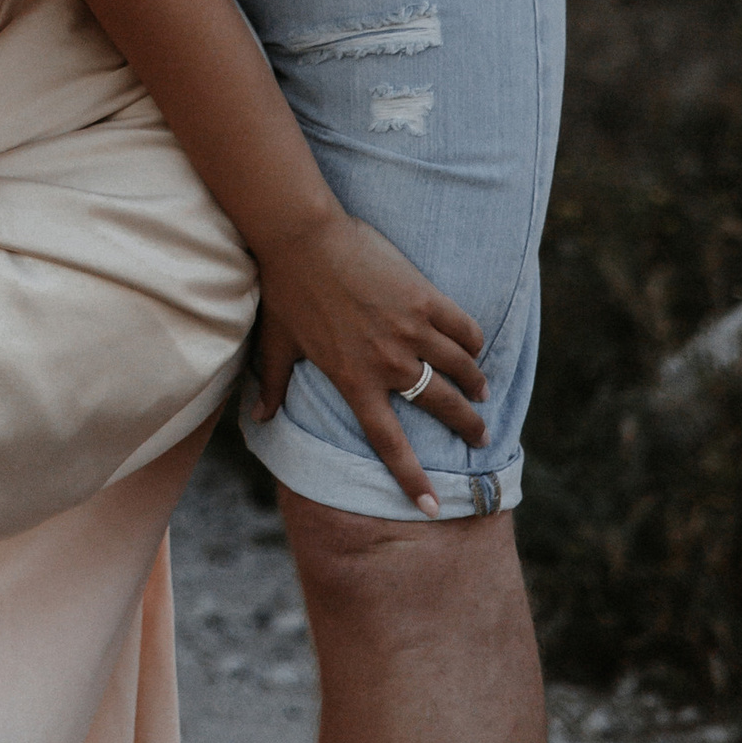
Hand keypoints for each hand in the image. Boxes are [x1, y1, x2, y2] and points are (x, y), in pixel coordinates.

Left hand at [252, 218, 487, 515]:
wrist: (302, 237)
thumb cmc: (285, 288)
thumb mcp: (277, 344)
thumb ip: (275, 383)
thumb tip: (259, 417)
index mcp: (354, 382)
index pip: (390, 443)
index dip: (412, 478)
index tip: (431, 505)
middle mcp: (388, 363)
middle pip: (440, 406)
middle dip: (467, 426)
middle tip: (480, 435)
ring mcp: (410, 330)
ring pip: (459, 368)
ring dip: (475, 383)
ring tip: (481, 392)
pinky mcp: (424, 297)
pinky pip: (462, 327)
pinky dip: (473, 341)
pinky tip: (476, 347)